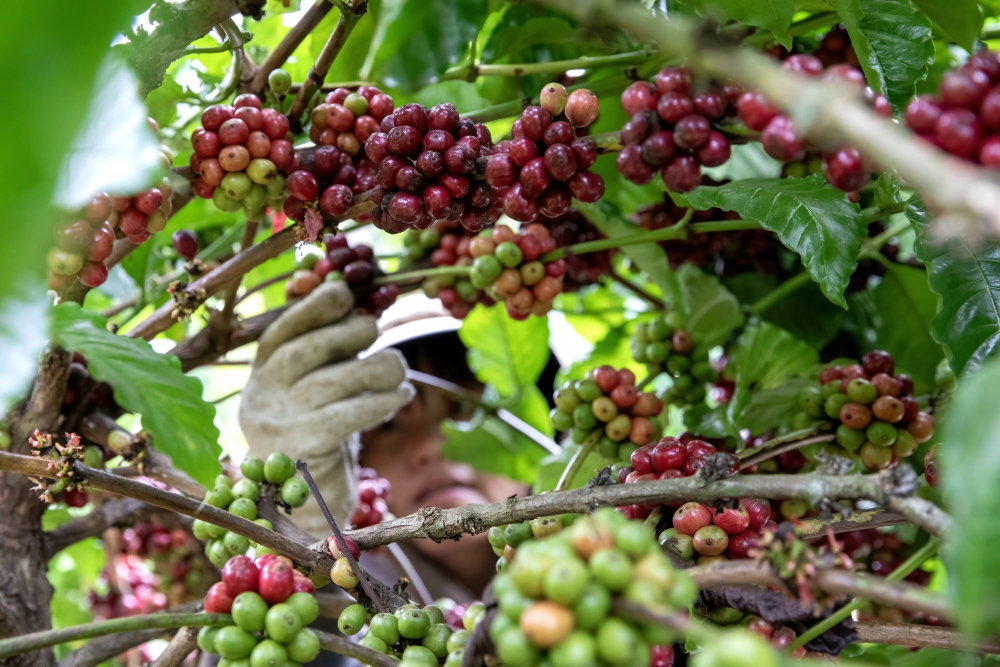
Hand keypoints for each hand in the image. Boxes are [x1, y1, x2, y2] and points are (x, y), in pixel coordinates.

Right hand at [239, 281, 413, 534]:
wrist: (311, 509)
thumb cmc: (322, 437)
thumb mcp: (319, 391)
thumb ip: (331, 357)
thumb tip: (364, 312)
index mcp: (260, 378)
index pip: (279, 334)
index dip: (312, 308)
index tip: (344, 290)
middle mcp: (260, 400)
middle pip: (302, 352)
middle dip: (345, 334)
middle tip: (377, 330)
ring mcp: (276, 427)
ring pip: (328, 383)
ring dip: (374, 368)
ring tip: (400, 370)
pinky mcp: (301, 452)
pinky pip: (344, 417)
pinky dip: (379, 402)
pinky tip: (402, 396)